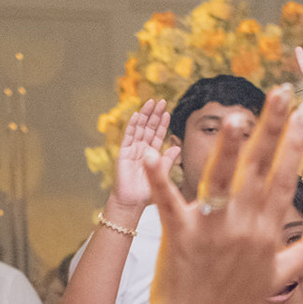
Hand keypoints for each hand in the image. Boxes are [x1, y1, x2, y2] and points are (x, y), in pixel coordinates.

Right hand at [110, 99, 175, 213]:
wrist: (132, 202)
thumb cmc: (146, 193)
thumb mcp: (161, 174)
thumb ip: (168, 160)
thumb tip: (178, 146)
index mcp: (151, 154)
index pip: (158, 135)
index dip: (163, 123)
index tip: (168, 112)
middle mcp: (142, 150)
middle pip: (149, 128)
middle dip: (155, 115)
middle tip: (161, 101)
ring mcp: (132, 150)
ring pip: (139, 129)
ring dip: (145, 116)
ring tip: (150, 103)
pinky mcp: (124, 153)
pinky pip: (129, 137)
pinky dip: (133, 126)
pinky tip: (137, 115)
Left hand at [140, 88, 302, 303]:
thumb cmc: (234, 299)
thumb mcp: (279, 274)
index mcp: (267, 232)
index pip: (284, 180)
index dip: (294, 145)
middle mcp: (243, 227)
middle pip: (259, 170)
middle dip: (270, 129)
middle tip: (280, 93)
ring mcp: (211, 231)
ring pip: (221, 181)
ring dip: (229, 148)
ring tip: (237, 115)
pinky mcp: (179, 236)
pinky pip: (169, 203)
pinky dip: (159, 180)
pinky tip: (154, 154)